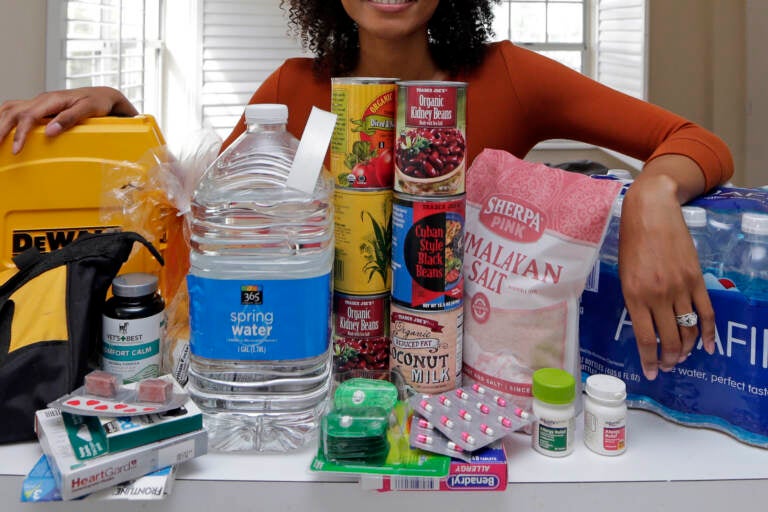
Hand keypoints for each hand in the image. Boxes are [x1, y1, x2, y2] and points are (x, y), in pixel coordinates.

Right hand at [0, 87, 137, 153]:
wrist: (103, 95)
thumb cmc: (98, 102)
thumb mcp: (89, 109)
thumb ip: (69, 119)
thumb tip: (50, 132)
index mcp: (51, 100)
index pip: (28, 116)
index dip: (20, 134)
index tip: (16, 150)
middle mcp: (41, 99)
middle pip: (12, 112)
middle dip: (0, 129)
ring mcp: (39, 103)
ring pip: (10, 109)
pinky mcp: (40, 107)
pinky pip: (16, 110)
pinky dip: (4, 118)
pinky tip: (2, 128)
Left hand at [619, 160, 715, 380]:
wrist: (651, 211)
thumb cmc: (631, 241)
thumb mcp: (624, 273)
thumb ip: (635, 299)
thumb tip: (645, 323)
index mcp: (634, 295)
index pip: (645, 338)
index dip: (649, 360)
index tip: (651, 373)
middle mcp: (657, 295)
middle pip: (669, 339)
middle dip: (669, 359)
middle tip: (669, 366)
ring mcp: (679, 287)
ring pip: (688, 328)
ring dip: (687, 348)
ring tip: (683, 357)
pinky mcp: (695, 279)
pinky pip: (706, 311)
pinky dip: (709, 332)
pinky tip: (710, 346)